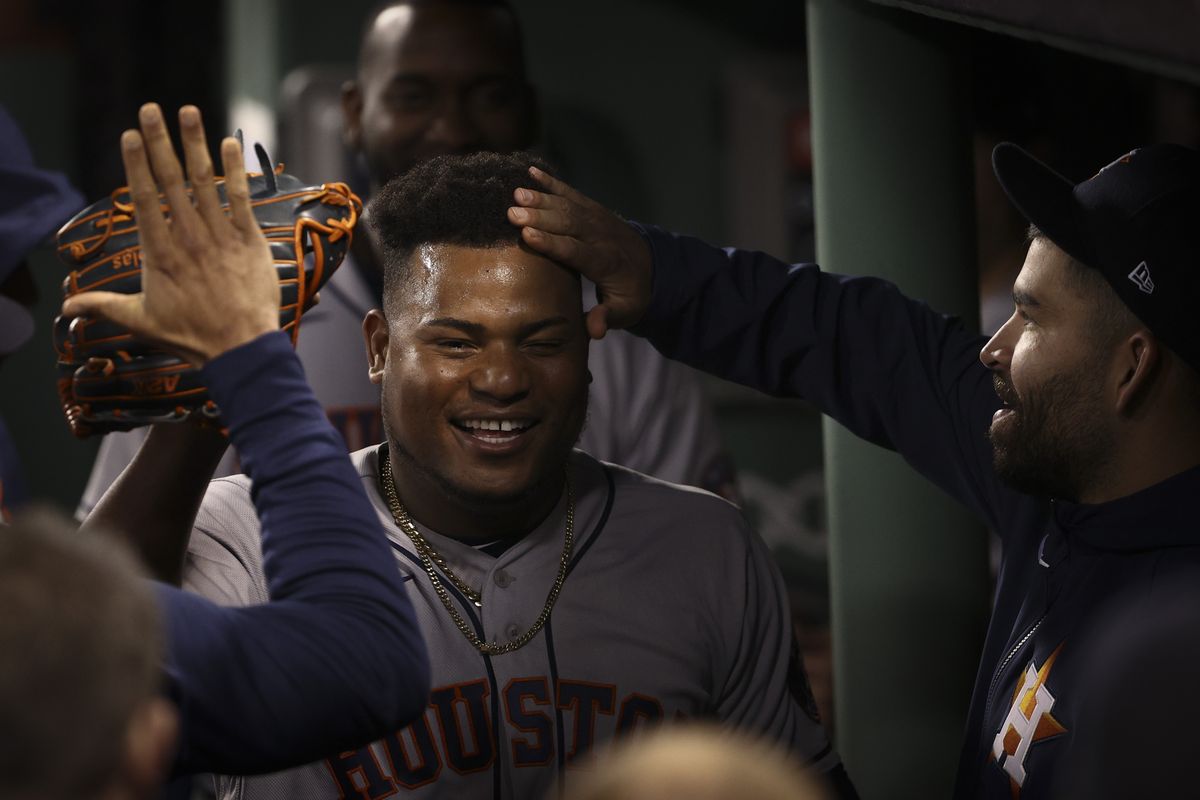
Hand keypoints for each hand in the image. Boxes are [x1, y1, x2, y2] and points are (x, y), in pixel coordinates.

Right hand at [61, 103, 278, 365]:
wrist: (241, 348)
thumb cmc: (191, 336)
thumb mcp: (141, 321)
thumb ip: (104, 307)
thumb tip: (66, 308)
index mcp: (160, 253)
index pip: (144, 200)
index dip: (136, 165)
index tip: (128, 136)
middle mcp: (188, 238)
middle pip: (171, 182)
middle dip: (160, 142)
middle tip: (151, 110)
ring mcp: (220, 237)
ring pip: (205, 183)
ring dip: (196, 145)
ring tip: (189, 112)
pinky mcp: (249, 241)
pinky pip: (242, 199)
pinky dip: (237, 171)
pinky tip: (231, 143)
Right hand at [507, 166, 651, 338]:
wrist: (652, 266)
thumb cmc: (630, 294)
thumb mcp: (625, 312)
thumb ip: (607, 317)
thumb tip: (593, 331)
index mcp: (607, 263)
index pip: (577, 251)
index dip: (553, 243)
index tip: (527, 235)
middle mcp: (602, 236)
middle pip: (570, 223)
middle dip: (541, 216)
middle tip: (512, 212)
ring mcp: (598, 218)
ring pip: (569, 205)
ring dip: (542, 197)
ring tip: (516, 193)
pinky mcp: (592, 209)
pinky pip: (572, 193)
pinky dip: (552, 182)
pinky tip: (530, 172)